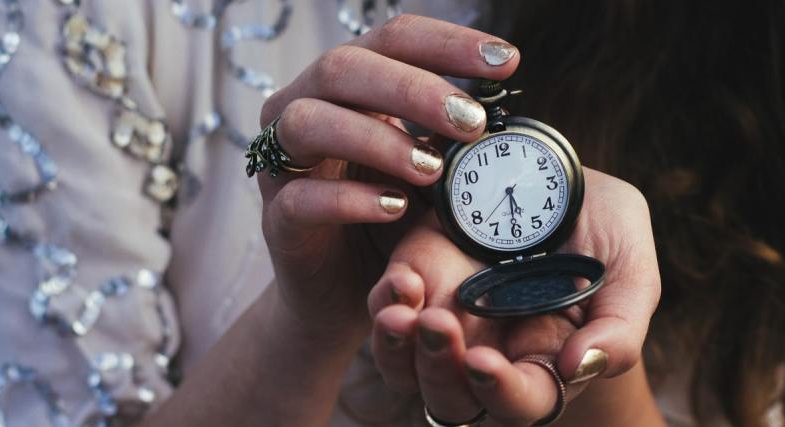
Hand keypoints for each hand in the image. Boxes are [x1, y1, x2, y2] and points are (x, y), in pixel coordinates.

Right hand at [254, 15, 520, 333]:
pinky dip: (350, 199)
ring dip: (378, 139)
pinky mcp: (277, 218)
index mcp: (349, 85)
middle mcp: (306, 107)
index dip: (448, 43)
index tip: (507, 61)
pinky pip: (300, 197)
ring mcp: (284, 162)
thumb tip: (507, 108)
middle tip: (472, 121)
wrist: (348, 294)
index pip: (392, 39)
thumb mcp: (431, 168)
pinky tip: (395, 207)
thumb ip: (453, 135)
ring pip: (310, 121)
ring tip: (433, 170)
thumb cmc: (392, 218)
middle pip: (344, 66)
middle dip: (414, 89)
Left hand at [366, 169, 660, 424]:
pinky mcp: (416, 278)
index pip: (523, 402)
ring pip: (405, 368)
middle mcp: (491, 351)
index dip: (503, 392)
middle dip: (439, 372)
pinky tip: (403, 281)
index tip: (484, 361)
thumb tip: (581, 367)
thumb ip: (620, 328)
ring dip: (398, 350)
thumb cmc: (602, 229)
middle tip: (437, 326)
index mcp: (546, 361)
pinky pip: (384, 309)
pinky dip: (384, 303)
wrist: (556, 171)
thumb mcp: (630, 269)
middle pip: (453, 399)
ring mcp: (448, 318)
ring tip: (404, 314)